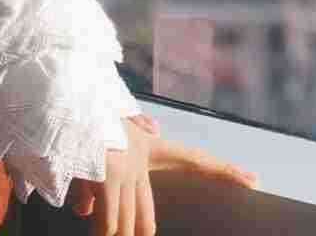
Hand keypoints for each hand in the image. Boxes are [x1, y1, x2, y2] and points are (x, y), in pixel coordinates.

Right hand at [64, 115, 258, 233]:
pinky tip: (88, 218)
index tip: (253, 179)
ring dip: (111, 230)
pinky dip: (99, 227)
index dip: (223, 172)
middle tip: (131, 234)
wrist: (61, 93)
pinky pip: (106, 222)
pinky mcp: (108, 180)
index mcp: (146, 142)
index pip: (192, 158)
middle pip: (145, 216)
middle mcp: (140, 159)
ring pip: (124, 223)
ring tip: (100, 222)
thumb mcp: (108, 114)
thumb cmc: (81, 103)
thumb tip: (147, 135)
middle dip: (137, 232)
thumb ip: (125, 131)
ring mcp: (125, 172)